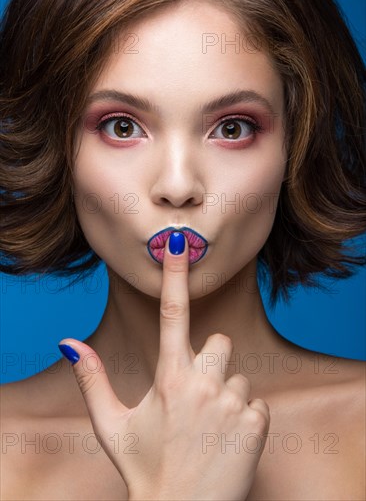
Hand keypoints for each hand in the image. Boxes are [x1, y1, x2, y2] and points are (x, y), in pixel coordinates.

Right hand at [59, 233, 269, 499]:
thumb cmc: (145, 470)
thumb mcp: (111, 424)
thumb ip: (91, 379)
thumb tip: (69, 342)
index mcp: (169, 377)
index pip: (172, 312)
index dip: (174, 272)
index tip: (178, 241)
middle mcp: (204, 382)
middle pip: (219, 342)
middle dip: (210, 361)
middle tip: (193, 397)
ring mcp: (233, 402)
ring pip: (239, 376)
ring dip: (226, 394)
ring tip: (208, 427)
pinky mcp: (258, 422)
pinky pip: (256, 403)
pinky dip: (245, 417)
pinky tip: (226, 440)